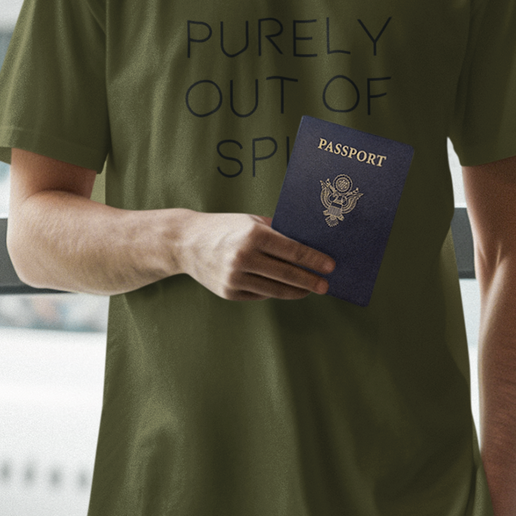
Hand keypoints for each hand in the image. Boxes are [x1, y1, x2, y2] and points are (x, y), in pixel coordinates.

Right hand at [175, 212, 333, 301]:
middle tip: (326, 285)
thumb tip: (308, 245)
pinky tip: (286, 289)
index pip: (293, 251)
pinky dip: (275, 292)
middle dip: (311, 280)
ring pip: (276, 289)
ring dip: (296, 291)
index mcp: (252, 234)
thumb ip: (276, 231)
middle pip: (288, 274)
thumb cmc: (223, 227)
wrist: (185, 242)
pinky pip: (260, 294)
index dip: (314, 260)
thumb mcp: (249, 221)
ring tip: (310, 290)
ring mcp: (235, 278)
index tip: (330, 266)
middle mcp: (244, 257)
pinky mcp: (229, 292)